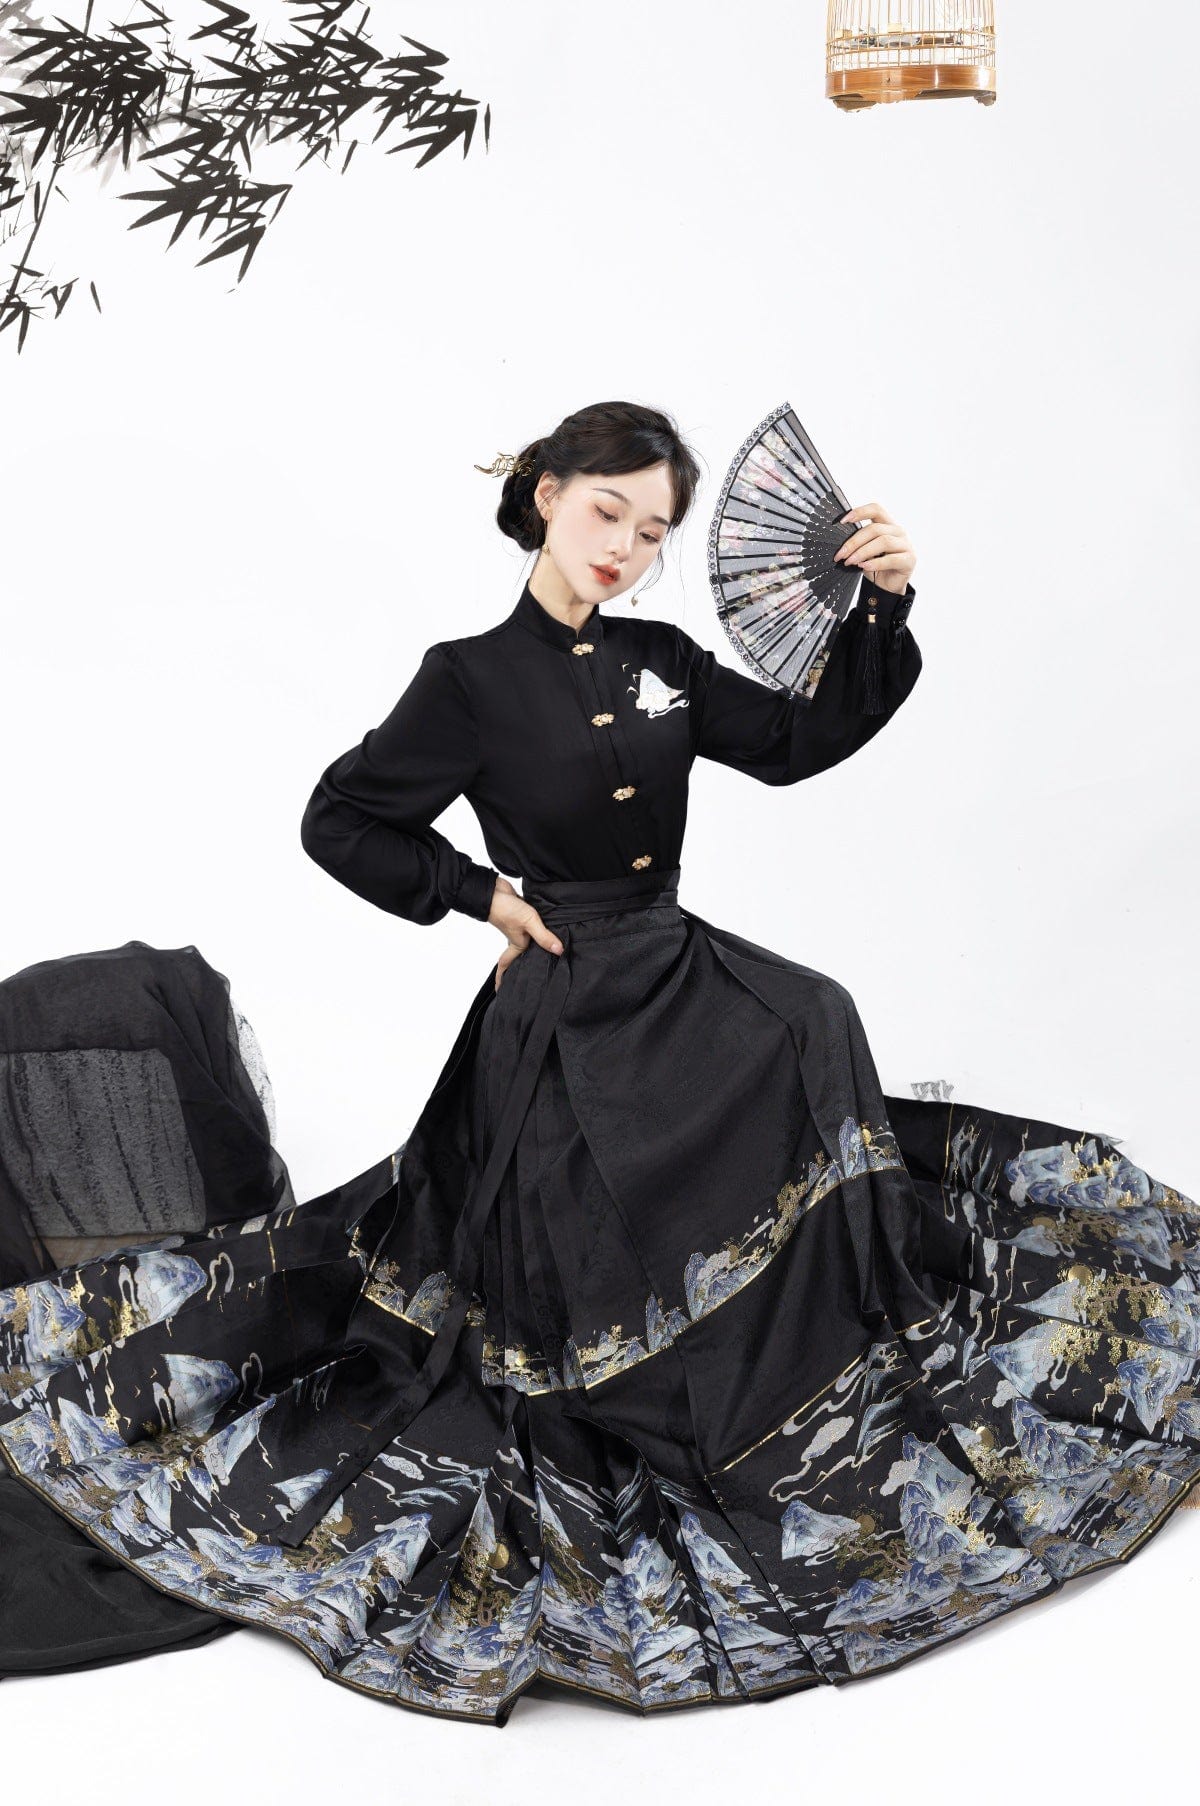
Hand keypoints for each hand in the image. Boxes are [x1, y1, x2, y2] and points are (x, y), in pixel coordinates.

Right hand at [487, 875, 563, 990]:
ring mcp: (518, 926)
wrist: (494, 891)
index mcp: (516, 944)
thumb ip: (544, 936)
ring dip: (533, 946)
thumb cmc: (506, 909)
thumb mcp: (528, 923)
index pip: (507, 966)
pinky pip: (531, 926)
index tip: (500, 991)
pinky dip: (538, 929)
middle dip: (521, 966)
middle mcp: (516, 937)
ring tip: (543, 954)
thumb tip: (559, 951)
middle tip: (528, 977)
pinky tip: (545, 930)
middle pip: (519, 955)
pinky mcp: (521, 914)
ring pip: (527, 940)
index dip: (503, 978)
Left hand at [833, 502, 915, 595]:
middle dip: (854, 542)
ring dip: (863, 552)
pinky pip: (891, 559)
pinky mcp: (909, 560)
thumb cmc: (875, 565)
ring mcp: (906, 545)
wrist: (887, 585)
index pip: (876, 510)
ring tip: (851, 562)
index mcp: (887, 525)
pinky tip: (864, 567)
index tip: (843, 521)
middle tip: (841, 554)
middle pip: (875, 529)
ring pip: (883, 542)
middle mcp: (898, 531)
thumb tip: (841, 544)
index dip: (860, 512)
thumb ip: (858, 543)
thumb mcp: (864, 551)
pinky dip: (875, 563)